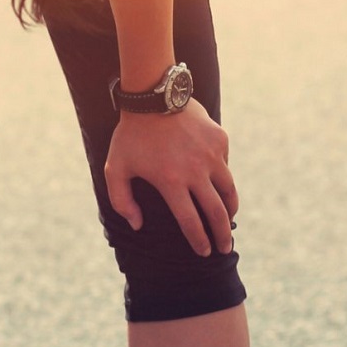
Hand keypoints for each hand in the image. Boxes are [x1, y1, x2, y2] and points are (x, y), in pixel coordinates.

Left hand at [104, 99, 238, 255]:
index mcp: (171, 181)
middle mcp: (195, 171)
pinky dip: (223, 176)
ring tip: (229, 220)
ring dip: (230, 209)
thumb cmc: (131, 134)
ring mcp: (211, 155)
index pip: (191, 222)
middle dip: (222, 236)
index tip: (204, 252)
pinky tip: (218, 182)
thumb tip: (136, 225)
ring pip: (229, 190)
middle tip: (224, 248)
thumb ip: (122, 200)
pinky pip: (225, 164)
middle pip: (216, 213)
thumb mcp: (116, 167)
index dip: (199, 241)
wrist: (152, 94)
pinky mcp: (219, 139)